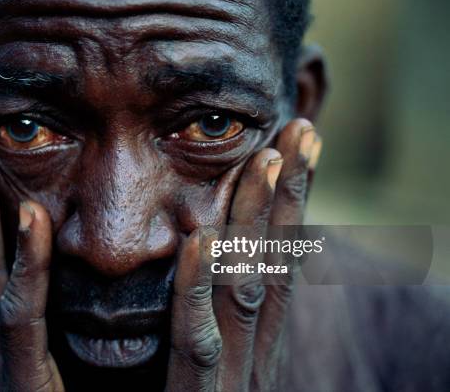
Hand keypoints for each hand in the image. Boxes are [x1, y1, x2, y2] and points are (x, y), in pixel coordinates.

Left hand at [166, 119, 320, 390]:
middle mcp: (250, 359)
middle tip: (301, 130)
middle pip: (272, 265)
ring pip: (246, 292)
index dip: (286, 204)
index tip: (292, 146)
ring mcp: (228, 384)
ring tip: (270, 158)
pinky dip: (200, 293)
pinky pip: (195, 346)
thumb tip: (206, 258)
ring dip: (259, 224)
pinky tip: (204, 242)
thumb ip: (204, 317)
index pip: (273, 262)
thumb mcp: (201, 366)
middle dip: (288, 197)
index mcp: (249, 347)